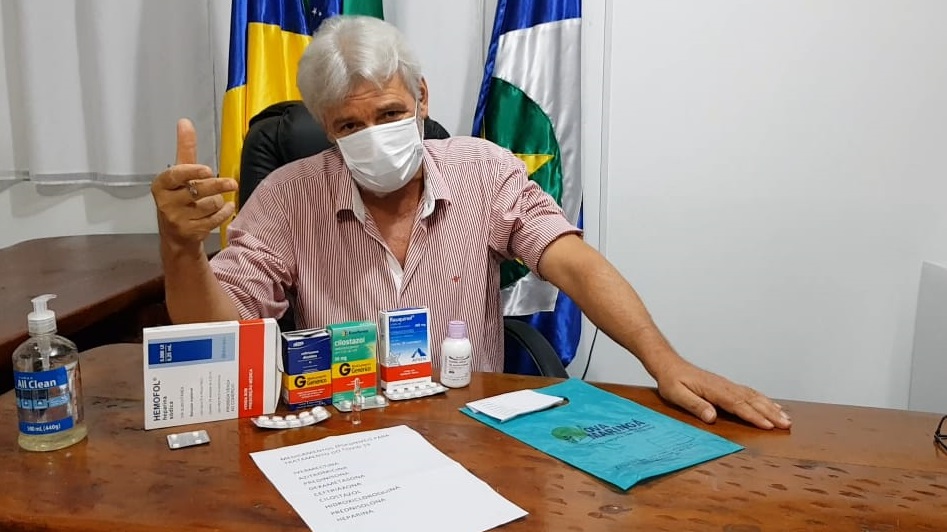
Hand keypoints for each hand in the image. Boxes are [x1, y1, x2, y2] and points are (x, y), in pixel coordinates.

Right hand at [152, 119, 235, 250]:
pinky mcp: (190, 232)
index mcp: (161, 185)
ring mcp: (177, 219)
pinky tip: (226, 209)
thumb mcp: (180, 174)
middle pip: (198, 190)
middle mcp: (166, 202)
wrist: (176, 234)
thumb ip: (185, 149)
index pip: (175, 176)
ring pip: (210, 205)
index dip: (191, 172)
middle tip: (232, 183)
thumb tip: (184, 122)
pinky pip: (216, 219)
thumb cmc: (179, 197)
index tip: (207, 169)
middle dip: (217, 186)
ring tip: (215, 201)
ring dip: (219, 202)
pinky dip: (224, 213)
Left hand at [655, 360, 790, 429]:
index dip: (754, 416)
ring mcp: (727, 385)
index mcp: (713, 389)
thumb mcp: (676, 394)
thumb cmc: (671, 381)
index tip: (768, 425)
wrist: (669, 365)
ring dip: (771, 407)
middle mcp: (724, 386)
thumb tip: (712, 416)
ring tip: (786, 419)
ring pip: (754, 396)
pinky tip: (772, 406)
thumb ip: (694, 405)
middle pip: (751, 400)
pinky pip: (749, 393)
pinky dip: (763, 400)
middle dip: (770, 413)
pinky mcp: (727, 386)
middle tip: (787, 424)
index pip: (738, 404)